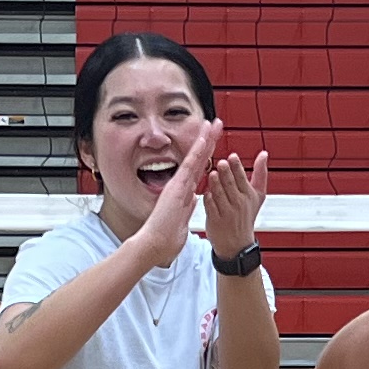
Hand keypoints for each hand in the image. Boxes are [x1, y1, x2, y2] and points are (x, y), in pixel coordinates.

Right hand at [132, 117, 222, 261]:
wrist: (153, 244)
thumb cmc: (164, 239)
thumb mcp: (180, 223)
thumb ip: (186, 212)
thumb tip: (192, 205)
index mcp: (183, 193)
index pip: (198, 170)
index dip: (206, 156)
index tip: (212, 143)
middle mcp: (181, 185)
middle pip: (198, 159)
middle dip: (207, 141)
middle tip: (215, 125)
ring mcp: (179, 183)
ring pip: (195, 157)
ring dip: (205, 139)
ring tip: (213, 123)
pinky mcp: (177, 185)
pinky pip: (190, 164)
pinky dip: (197, 150)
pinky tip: (204, 137)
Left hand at [201, 146, 271, 257]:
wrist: (237, 244)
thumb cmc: (246, 216)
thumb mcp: (258, 195)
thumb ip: (260, 173)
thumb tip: (264, 154)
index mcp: (248, 195)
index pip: (242, 178)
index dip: (237, 167)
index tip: (232, 156)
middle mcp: (238, 203)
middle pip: (230, 185)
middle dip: (226, 173)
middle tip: (222, 163)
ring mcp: (226, 212)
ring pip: (219, 194)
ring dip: (215, 184)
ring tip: (212, 174)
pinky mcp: (214, 220)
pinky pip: (210, 206)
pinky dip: (207, 198)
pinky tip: (206, 191)